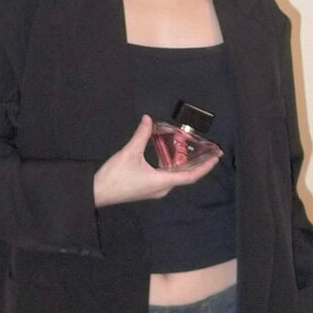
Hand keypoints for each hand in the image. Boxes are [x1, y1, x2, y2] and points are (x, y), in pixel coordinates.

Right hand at [93, 115, 220, 207]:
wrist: (96, 193)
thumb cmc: (114, 176)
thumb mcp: (129, 152)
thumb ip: (141, 135)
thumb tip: (148, 119)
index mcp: (161, 182)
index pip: (190, 176)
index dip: (204, 168)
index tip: (215, 159)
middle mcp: (161, 189)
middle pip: (185, 177)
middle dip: (198, 165)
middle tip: (208, 152)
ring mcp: (154, 191)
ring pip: (175, 178)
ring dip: (185, 166)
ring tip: (193, 153)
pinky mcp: (147, 189)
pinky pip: (166, 178)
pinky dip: (173, 167)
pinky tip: (170, 157)